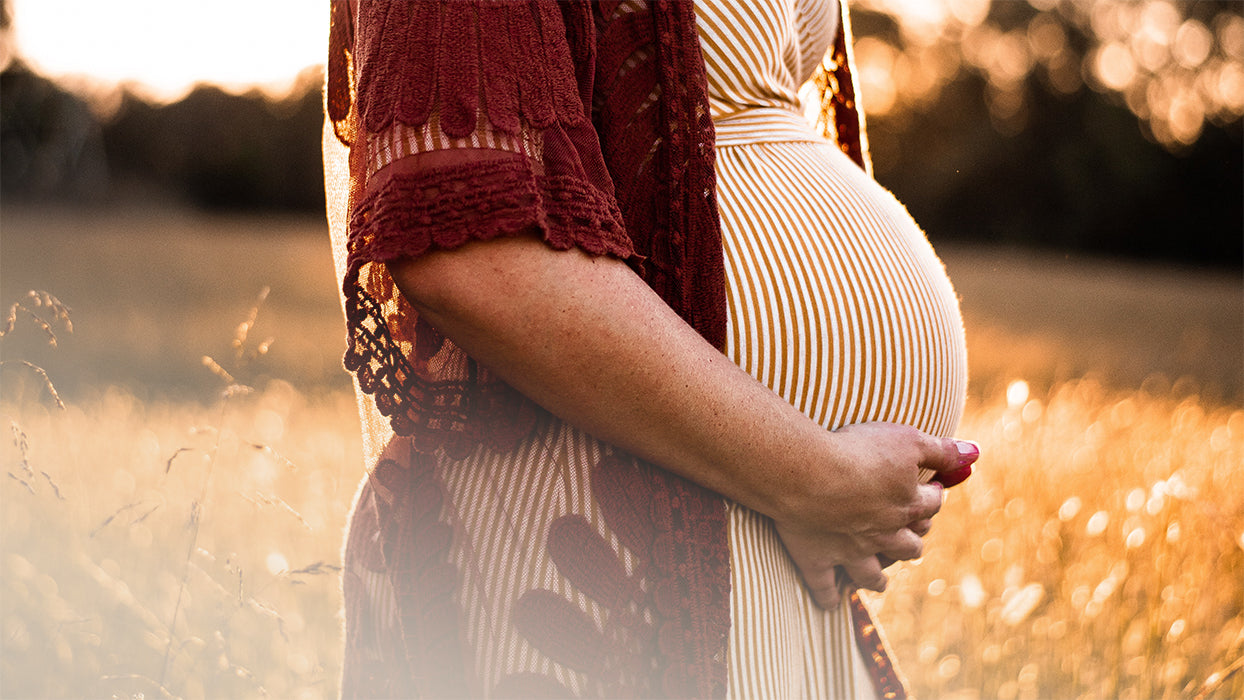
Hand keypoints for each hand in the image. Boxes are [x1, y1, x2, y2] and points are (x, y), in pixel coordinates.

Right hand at [773, 422, 978, 607]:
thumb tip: (974, 453)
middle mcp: (884, 534)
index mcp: (907, 505)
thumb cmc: (859, 451)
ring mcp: (850, 551)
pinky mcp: (816, 558)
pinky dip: (828, 595)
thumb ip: (941, 450)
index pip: (931, 504)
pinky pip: (824, 586)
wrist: (809, 472)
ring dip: (878, 576)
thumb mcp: (908, 440)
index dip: (934, 496)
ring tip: (880, 579)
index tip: (933, 489)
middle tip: (911, 534)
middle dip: (913, 541)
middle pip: (908, 546)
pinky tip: (830, 602)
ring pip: (872, 573)